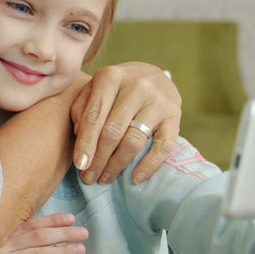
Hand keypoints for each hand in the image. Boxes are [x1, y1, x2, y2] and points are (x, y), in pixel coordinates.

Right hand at [0, 213, 87, 253]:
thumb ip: (18, 237)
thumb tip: (51, 231)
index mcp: (2, 234)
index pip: (30, 224)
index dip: (52, 221)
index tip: (71, 218)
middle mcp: (2, 247)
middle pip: (37, 237)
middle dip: (62, 234)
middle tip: (83, 232)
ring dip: (62, 250)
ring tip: (81, 248)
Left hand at [70, 62, 181, 184]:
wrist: (154, 75)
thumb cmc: (116, 87)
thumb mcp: (94, 88)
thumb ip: (82, 109)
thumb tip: (80, 138)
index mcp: (111, 76)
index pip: (94, 116)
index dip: (86, 143)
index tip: (79, 165)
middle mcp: (136, 86)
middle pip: (113, 130)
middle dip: (99, 158)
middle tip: (89, 177)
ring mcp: (158, 101)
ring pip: (134, 140)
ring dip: (117, 164)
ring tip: (105, 178)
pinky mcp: (175, 115)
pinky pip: (164, 146)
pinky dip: (149, 164)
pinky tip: (136, 178)